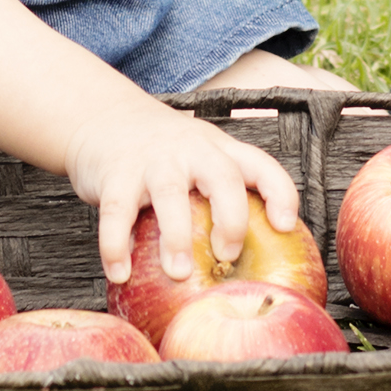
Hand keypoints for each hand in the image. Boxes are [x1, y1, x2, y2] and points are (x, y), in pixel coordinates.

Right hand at [68, 100, 302, 284]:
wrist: (105, 117)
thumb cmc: (164, 153)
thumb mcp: (200, 158)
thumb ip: (220, 196)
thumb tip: (244, 265)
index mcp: (219, 151)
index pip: (260, 166)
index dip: (279, 193)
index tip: (285, 226)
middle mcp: (192, 151)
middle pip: (222, 178)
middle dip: (231, 219)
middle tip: (227, 255)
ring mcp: (154, 161)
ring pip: (170, 196)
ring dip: (176, 238)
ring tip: (178, 273)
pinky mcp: (116, 174)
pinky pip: (117, 212)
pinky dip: (116, 246)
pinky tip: (120, 273)